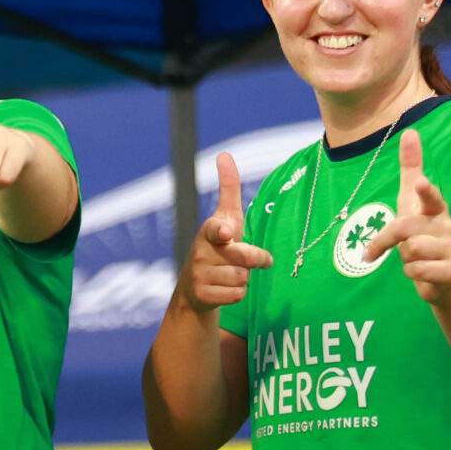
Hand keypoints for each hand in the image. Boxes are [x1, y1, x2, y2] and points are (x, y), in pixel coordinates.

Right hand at [180, 152, 272, 310]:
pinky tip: (225, 288)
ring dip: (244, 277)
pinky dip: (238, 293)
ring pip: (243, 278)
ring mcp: (199, 274)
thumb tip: (224, 153)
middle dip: (255, 259)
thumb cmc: (218, 245)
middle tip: (255, 259)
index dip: (222, 230)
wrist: (195, 287)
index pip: (216, 228)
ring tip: (230, 273)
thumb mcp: (225, 217)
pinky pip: (238, 295)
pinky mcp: (203, 296)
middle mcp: (200, 251)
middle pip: (244, 258)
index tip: (226, 232)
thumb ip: (228, 189)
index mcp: (209, 230)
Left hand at [362, 129, 450, 302]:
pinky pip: (416, 271)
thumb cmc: (425, 232)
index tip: (421, 183)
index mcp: (435, 208)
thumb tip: (410, 131)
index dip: (425, 191)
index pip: (430, 197)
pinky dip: (412, 274)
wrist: (447, 277)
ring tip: (416, 259)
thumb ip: (411, 169)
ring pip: (409, 251)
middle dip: (388, 240)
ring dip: (404, 259)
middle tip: (397, 247)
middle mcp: (446, 225)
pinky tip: (423, 273)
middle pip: (403, 229)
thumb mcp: (412, 201)